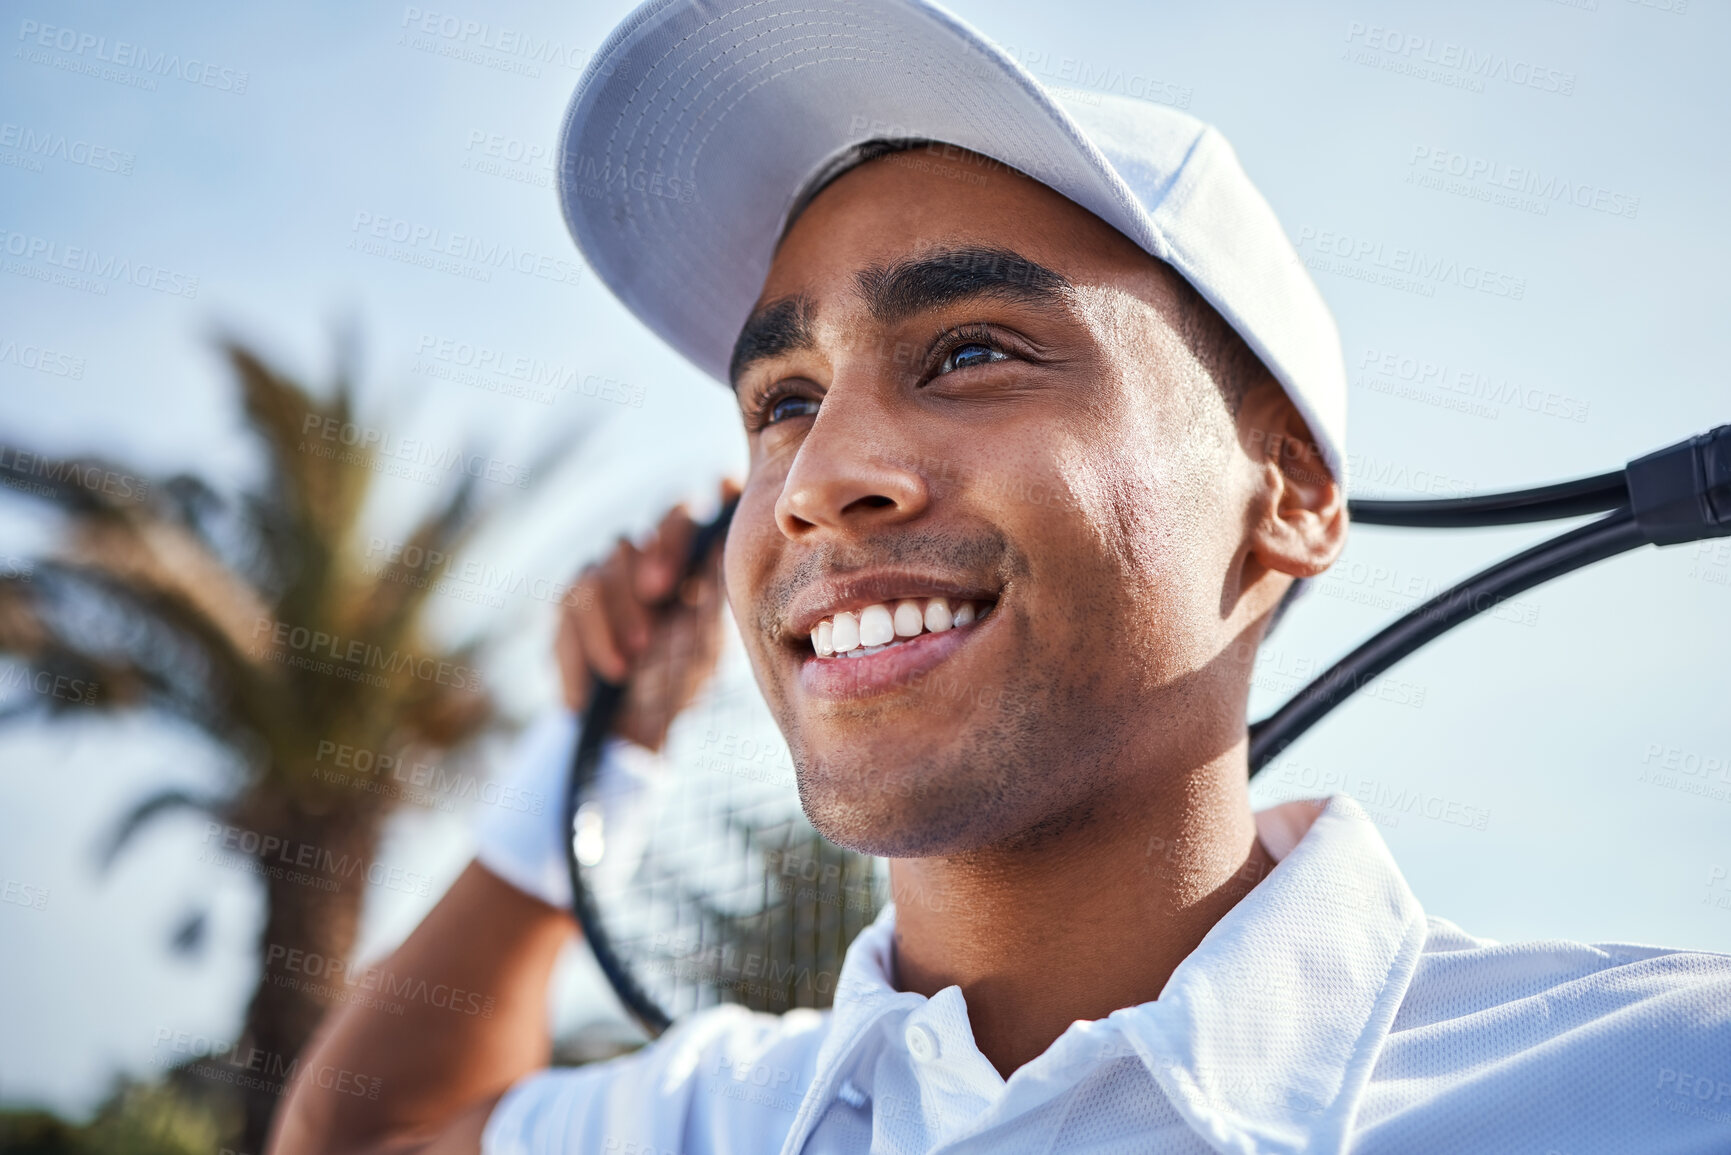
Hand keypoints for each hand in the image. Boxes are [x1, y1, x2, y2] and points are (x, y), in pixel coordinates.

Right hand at [556, 482, 737, 750]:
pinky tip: (609, 672)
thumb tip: (720, 548)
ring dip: (618, 614)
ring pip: (600, 572)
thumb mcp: (706, 645)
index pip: (680, 516)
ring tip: (632, 658)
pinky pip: (571, 605)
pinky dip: (591, 643)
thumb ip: (711, 598)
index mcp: (680, 560)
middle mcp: (638, 560)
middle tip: (658, 594)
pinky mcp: (569, 604)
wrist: (633, 726)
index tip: (684, 557)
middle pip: (636, 537)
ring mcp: (600, 578)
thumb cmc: (680, 678)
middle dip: (646, 561)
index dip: (677, 529)